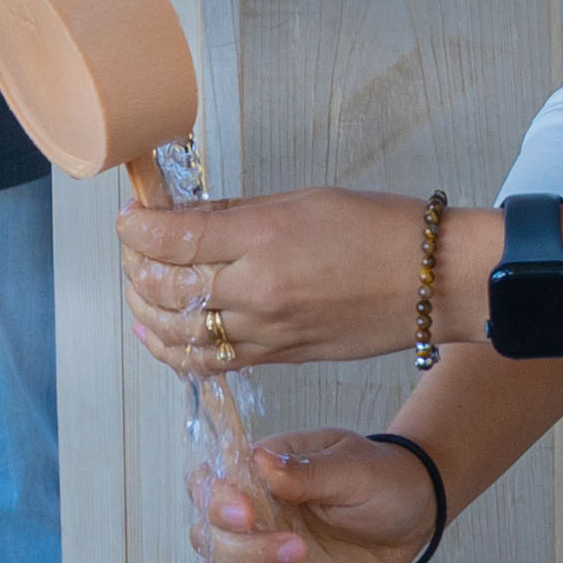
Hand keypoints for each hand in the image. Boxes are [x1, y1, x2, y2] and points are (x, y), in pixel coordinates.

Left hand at [118, 184, 439, 375]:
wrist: (434, 282)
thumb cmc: (379, 228)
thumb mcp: (302, 200)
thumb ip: (236, 213)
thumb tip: (183, 216)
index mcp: (263, 239)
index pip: (174, 238)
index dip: (139, 228)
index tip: (129, 217)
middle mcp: (257, 290)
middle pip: (166, 286)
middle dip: (136, 265)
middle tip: (133, 246)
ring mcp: (266, 330)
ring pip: (179, 331)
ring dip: (145, 309)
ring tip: (138, 288)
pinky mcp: (278, 356)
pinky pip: (210, 361)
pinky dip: (173, 350)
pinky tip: (157, 334)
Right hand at [192, 427, 437, 562]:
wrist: (412, 519)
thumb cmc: (380, 480)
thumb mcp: (352, 468)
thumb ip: (306, 471)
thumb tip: (260, 461)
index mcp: (258, 476)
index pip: (205, 486)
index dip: (214, 504)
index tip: (248, 515)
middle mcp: (249, 517)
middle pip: (208, 540)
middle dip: (246, 551)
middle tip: (298, 548)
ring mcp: (260, 557)